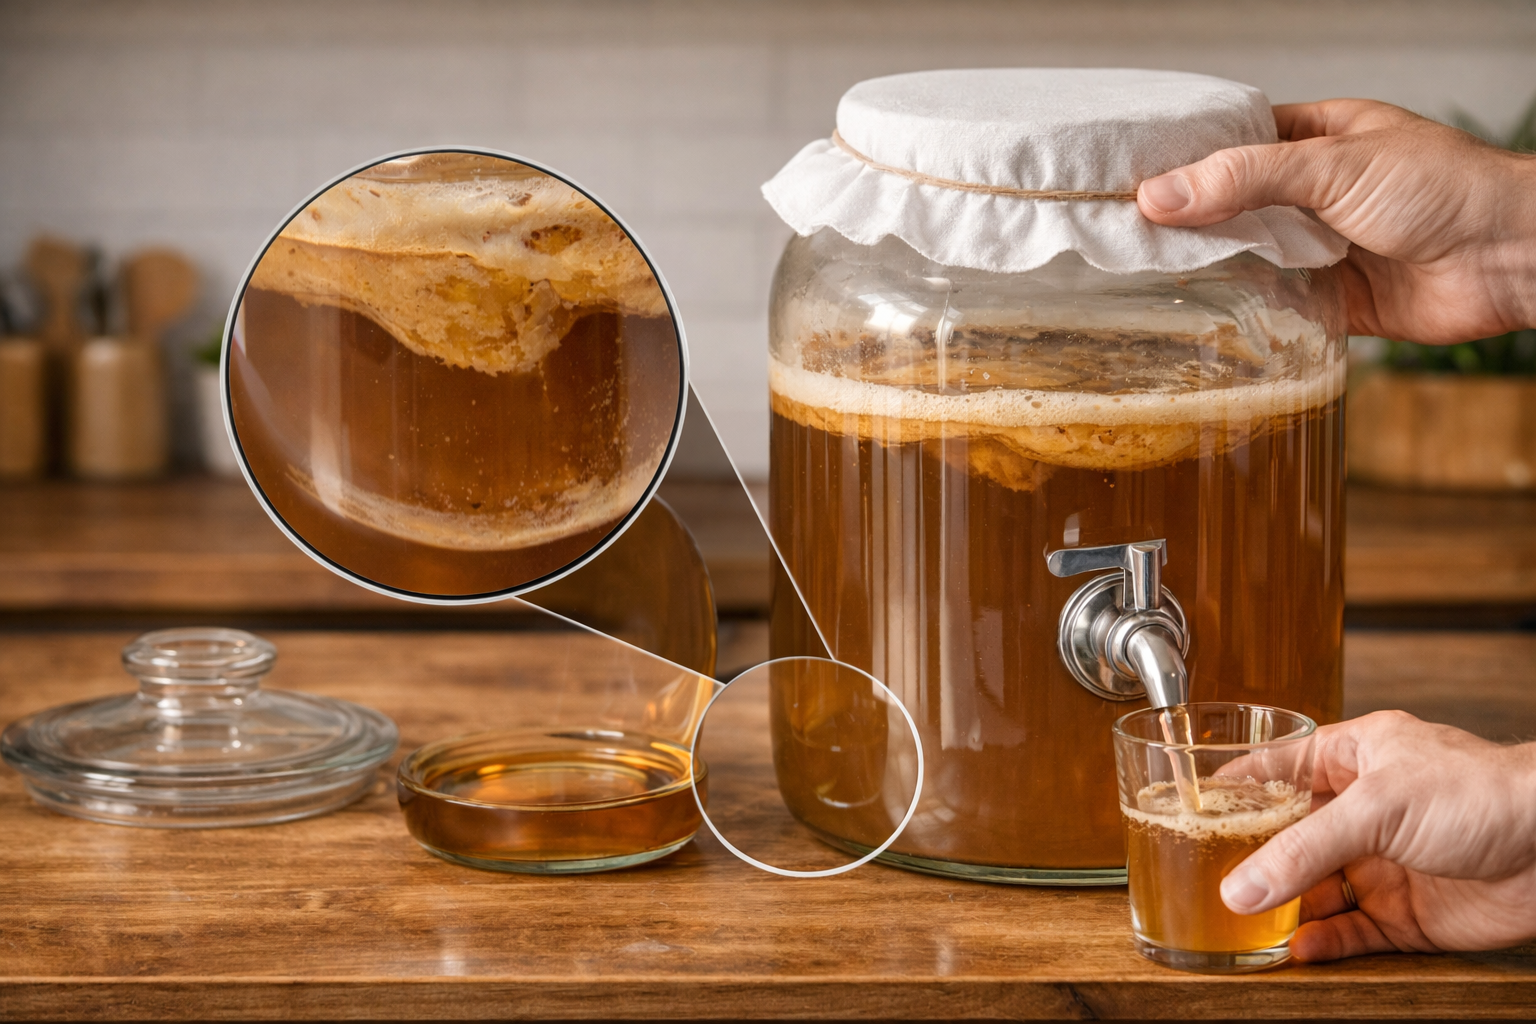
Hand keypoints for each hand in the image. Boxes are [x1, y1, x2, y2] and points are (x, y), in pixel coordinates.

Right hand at [1136, 100, 1535, 343]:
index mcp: (1319, 138)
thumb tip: (1160, 194)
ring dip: (1217, 266)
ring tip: (1151, 274)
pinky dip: (1250, 311)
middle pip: (1235, 204)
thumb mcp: (1333, 166)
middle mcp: (1318, 192)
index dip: (1185, 161)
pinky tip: (1208, 314)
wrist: (1511, 258)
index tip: (1130, 179)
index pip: (1234, 144)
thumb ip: (1244, 180)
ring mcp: (1326, 247)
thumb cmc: (1445, 189)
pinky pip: (1279, 306)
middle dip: (1190, 219)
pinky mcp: (1337, 301)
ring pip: (1252, 256)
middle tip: (1128, 234)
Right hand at [1219, 711, 1535, 960]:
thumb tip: (1240, 887)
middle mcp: (1366, 809)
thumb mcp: (1374, 808)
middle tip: (1206, 876)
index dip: (1232, 786)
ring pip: (1316, 889)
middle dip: (1250, 858)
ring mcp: (1386, 862)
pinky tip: (1296, 949)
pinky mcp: (1409, 913)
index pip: (1276, 768)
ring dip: (1283, 908)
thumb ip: (1301, 851)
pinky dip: (1322, 942)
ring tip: (1242, 923)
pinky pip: (1352, 931)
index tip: (1185, 805)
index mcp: (1356, 757)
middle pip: (1290, 836)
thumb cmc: (1485, 792)